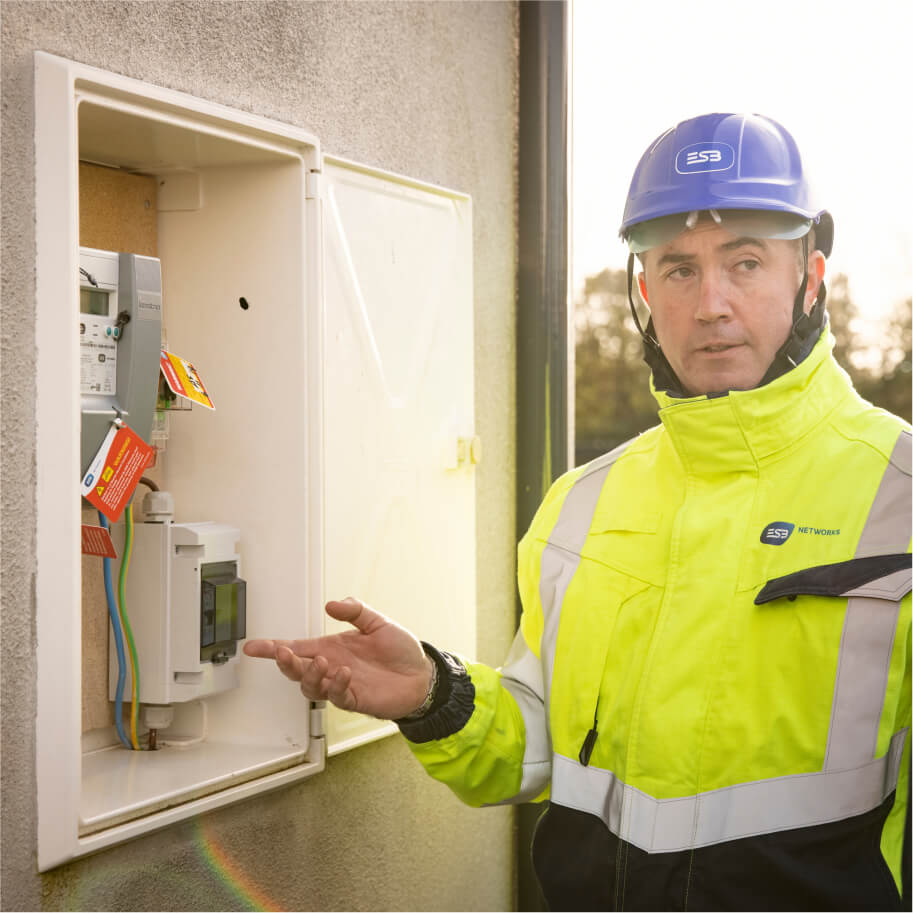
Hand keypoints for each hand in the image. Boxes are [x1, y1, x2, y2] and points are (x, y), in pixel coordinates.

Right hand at [243, 597, 433, 719]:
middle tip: (283, 653)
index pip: (297, 648)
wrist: (423, 674)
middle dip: (285, 663)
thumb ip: (355, 611)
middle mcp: (332, 667)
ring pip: (312, 687)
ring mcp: (342, 685)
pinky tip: (344, 674)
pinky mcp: (356, 699)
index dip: (273, 648)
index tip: (253, 647)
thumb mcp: (377, 622)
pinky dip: (337, 686)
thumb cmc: (400, 651)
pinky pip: (337, 697)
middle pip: (297, 670)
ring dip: (311, 675)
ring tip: (324, 663)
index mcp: (332, 648)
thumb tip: (332, 604)